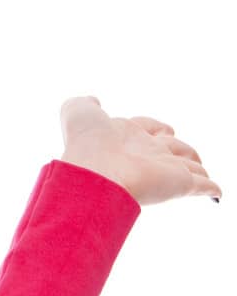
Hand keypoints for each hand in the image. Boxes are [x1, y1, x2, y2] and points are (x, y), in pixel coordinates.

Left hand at [58, 96, 220, 205]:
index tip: (164, 130)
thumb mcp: (79, 113)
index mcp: (125, 138)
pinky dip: (209, 189)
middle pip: (171, 148)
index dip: (156, 128)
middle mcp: (144, 154)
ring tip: (201, 174)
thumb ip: (81, 105)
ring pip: (187, 166)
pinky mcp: (176, 184)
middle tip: (189, 158)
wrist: (93, 177)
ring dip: (196, 168)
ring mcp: (161, 170)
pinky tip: (215, 195)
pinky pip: (199, 186)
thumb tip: (91, 101)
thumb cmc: (86, 145)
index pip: (148, 129)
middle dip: (181, 150)